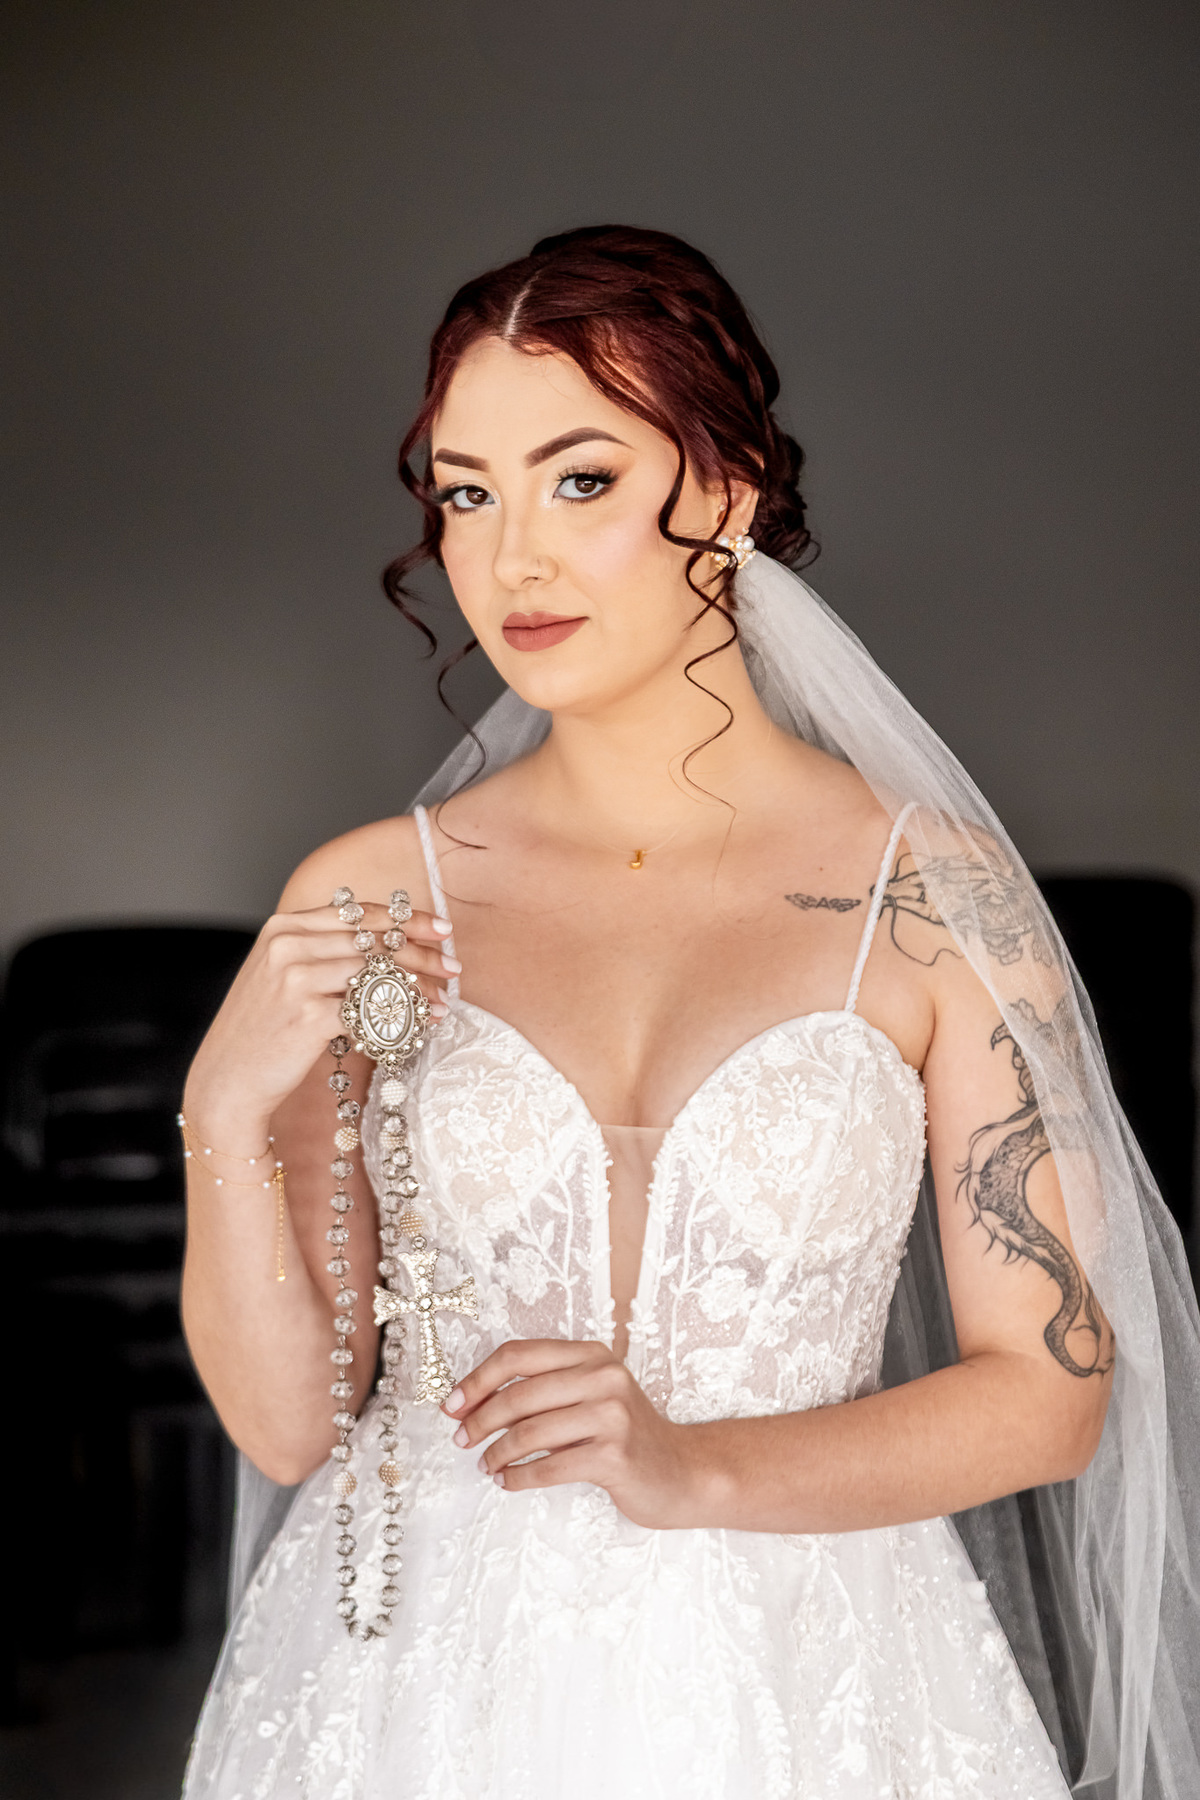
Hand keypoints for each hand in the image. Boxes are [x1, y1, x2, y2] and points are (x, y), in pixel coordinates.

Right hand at [183, 898, 459, 1147]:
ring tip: (443, 1000)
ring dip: (418, 989)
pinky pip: (369, 1013)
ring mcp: (296, 979)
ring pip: (376, 975)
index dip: (405, 918)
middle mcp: (287, 946)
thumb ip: (323, 951)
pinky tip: (422, 1026)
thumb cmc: (262, 1030)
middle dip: (422, 954)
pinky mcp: (308, 1016)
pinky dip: (401, 1019)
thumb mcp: (281, 974)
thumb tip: (390, 946)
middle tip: (453, 966)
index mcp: (283, 927)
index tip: (440, 927)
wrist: (227, 1080)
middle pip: (373, 942)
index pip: (358, 913)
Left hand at [442, 1338, 705, 1529]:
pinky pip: (549, 1466)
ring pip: (530, 1431)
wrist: (680, 1471)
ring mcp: (611, 1414)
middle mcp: (603, 1376)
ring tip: (486, 1465)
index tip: (452, 1404)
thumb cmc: (624, 1434)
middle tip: (461, 1439)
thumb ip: (544, 1392)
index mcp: (591, 1354)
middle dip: (480, 1419)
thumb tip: (473, 1404)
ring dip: (497, 1452)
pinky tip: (507, 1482)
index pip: (519, 1355)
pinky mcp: (614, 1455)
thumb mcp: (589, 1397)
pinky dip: (519, 1477)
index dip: (478, 1378)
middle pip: (519, 1393)